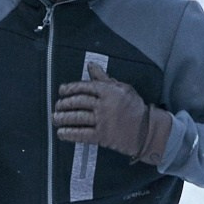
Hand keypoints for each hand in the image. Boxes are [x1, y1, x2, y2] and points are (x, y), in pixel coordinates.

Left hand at [53, 76, 171, 163]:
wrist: (147, 130)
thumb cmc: (136, 108)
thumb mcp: (122, 88)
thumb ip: (104, 78)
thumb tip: (91, 67)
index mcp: (109, 91)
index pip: (84, 87)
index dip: (70, 88)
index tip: (62, 90)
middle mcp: (104, 105)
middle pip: (78, 102)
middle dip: (64, 103)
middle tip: (58, 105)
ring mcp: (103, 121)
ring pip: (77, 117)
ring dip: (63, 118)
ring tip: (56, 118)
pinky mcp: (102, 136)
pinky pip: (81, 134)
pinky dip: (69, 134)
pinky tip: (62, 133)